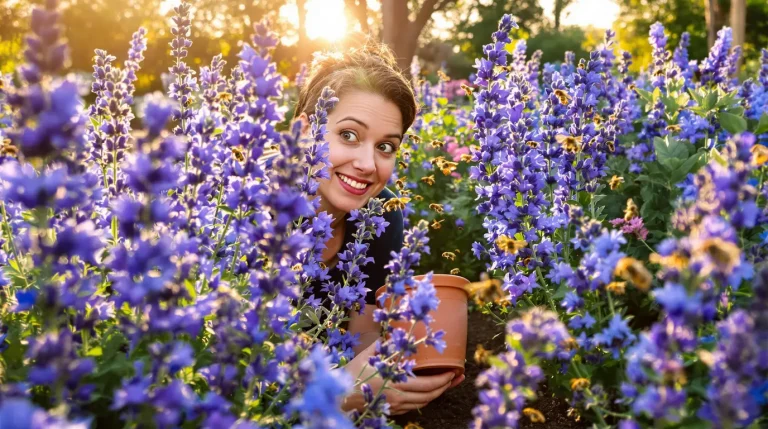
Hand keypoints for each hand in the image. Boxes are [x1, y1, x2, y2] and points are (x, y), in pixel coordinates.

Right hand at [340, 341, 461, 414]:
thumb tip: (400, 332)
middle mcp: (398, 396)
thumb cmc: (352, 373)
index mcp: (395, 382)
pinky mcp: (392, 410)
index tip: (453, 371)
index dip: (443, 379)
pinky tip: (429, 392)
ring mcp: (395, 405)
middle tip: (455, 377)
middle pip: (429, 395)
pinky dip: (425, 399)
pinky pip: (414, 407)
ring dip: (438, 394)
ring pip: (424, 403)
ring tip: (448, 384)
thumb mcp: (368, 355)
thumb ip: (385, 344)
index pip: (427, 384)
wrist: (340, 395)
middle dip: (445, 386)